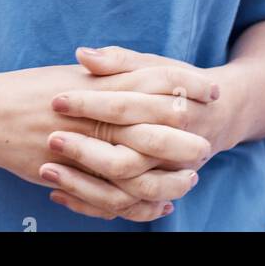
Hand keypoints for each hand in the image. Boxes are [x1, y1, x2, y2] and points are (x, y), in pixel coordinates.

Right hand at [0, 63, 210, 222]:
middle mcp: (88, 114)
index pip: (147, 79)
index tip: (208, 88)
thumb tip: (138, 74)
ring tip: (190, 177)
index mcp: (92, 84)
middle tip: (207, 141)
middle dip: (182, 135)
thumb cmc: (24, 90)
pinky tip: (158, 206)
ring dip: (165, 175)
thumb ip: (104, 76)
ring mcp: (77, 147)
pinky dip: (136, 204)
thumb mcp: (67, 76)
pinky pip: (109, 196)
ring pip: (134, 166)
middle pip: (148, 125)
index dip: (181, 84)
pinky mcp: (67, 174)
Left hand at [45, 45, 235, 218]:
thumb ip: (118, 60)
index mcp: (171, 109)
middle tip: (50, 139)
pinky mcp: (159, 193)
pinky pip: (126, 210)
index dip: (89, 103)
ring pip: (127, 194)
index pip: (124, 108)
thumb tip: (82, 55)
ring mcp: (168, 176)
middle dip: (84, 151)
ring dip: (84, 187)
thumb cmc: (174, 85)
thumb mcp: (152, 65)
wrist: (218, 115)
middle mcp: (173, 148)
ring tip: (46, 171)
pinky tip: (58, 194)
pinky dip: (92, 207)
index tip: (56, 100)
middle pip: (127, 160)